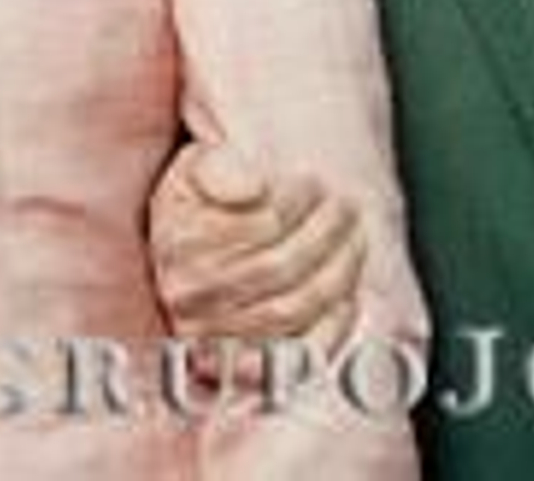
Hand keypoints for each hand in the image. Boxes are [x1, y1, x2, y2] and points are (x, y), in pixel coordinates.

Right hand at [149, 142, 365, 355]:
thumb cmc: (200, 202)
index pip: (262, 224)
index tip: (315, 181)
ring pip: (293, 309)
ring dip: (337, 272)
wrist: (182, 250)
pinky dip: (332, 328)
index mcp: (179, 244)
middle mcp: (190, 299)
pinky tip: (348, 295)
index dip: (299, 201)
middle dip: (326, 232)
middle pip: (280, 267)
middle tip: (346, 204)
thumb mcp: (197, 165)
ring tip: (355, 237)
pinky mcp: (244, 368)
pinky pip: (298, 355)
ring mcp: (215, 338)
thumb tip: (253, 186)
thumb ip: (219, 167)